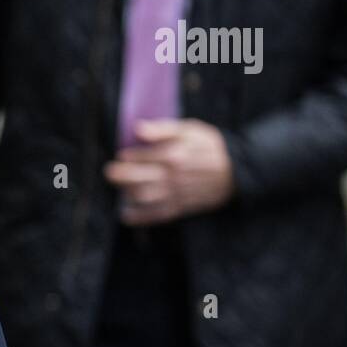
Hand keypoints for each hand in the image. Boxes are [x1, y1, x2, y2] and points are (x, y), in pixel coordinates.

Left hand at [103, 119, 234, 225]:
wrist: (236, 170)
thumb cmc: (209, 146)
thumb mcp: (190, 129)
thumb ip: (162, 129)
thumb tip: (138, 128)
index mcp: (174, 154)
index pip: (141, 157)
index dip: (127, 157)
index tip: (120, 155)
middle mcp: (173, 176)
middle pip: (138, 179)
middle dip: (119, 176)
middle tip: (110, 172)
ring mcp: (177, 193)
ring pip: (144, 197)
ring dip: (127, 194)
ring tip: (121, 188)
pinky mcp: (181, 207)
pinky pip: (157, 215)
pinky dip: (139, 218)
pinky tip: (125, 215)